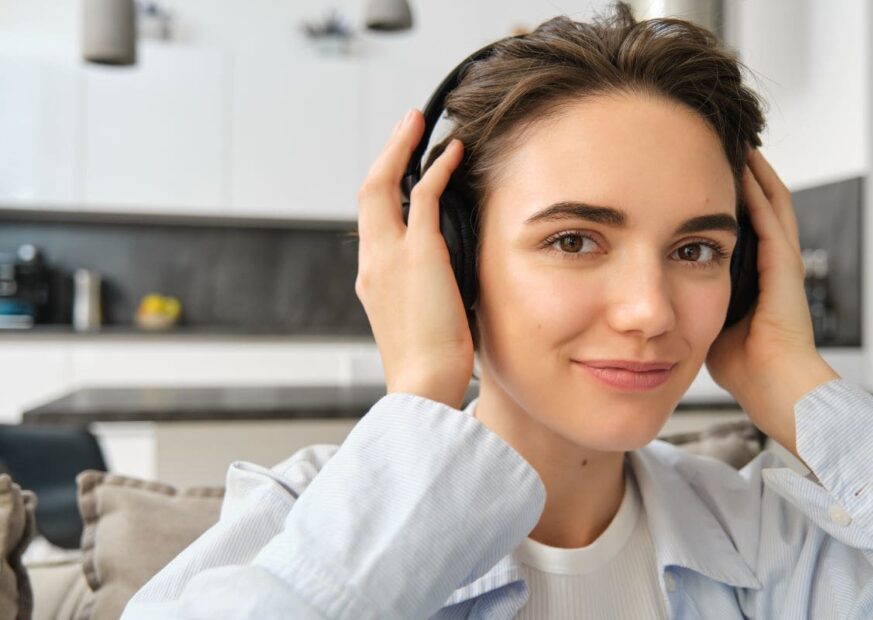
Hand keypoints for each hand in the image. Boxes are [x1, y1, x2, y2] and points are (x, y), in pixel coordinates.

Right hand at [355, 109, 473, 408]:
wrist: (422, 388)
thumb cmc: (428, 366)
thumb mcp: (420, 322)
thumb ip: (425, 291)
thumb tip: (450, 278)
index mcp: (371, 280)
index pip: (371, 222)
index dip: (384, 189)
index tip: (399, 170)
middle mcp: (372, 263)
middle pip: (367, 193)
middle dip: (385, 154)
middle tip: (404, 128)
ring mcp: (389, 256)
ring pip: (384, 185)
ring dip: (401, 149)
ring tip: (418, 125)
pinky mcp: (418, 254)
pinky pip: (423, 197)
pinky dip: (436, 169)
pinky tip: (452, 154)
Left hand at [705, 149, 839, 456]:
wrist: (773, 386)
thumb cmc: (743, 366)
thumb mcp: (703, 323)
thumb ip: (686, 301)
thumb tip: (652, 292)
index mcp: (751, 275)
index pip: (736, 225)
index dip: (721, 200)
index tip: (696, 177)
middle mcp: (769, 263)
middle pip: (756, 206)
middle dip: (737, 177)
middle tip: (717, 147)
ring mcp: (780, 263)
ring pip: (770, 204)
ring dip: (752, 174)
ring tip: (734, 145)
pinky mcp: (785, 268)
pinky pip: (772, 221)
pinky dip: (759, 194)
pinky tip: (743, 169)